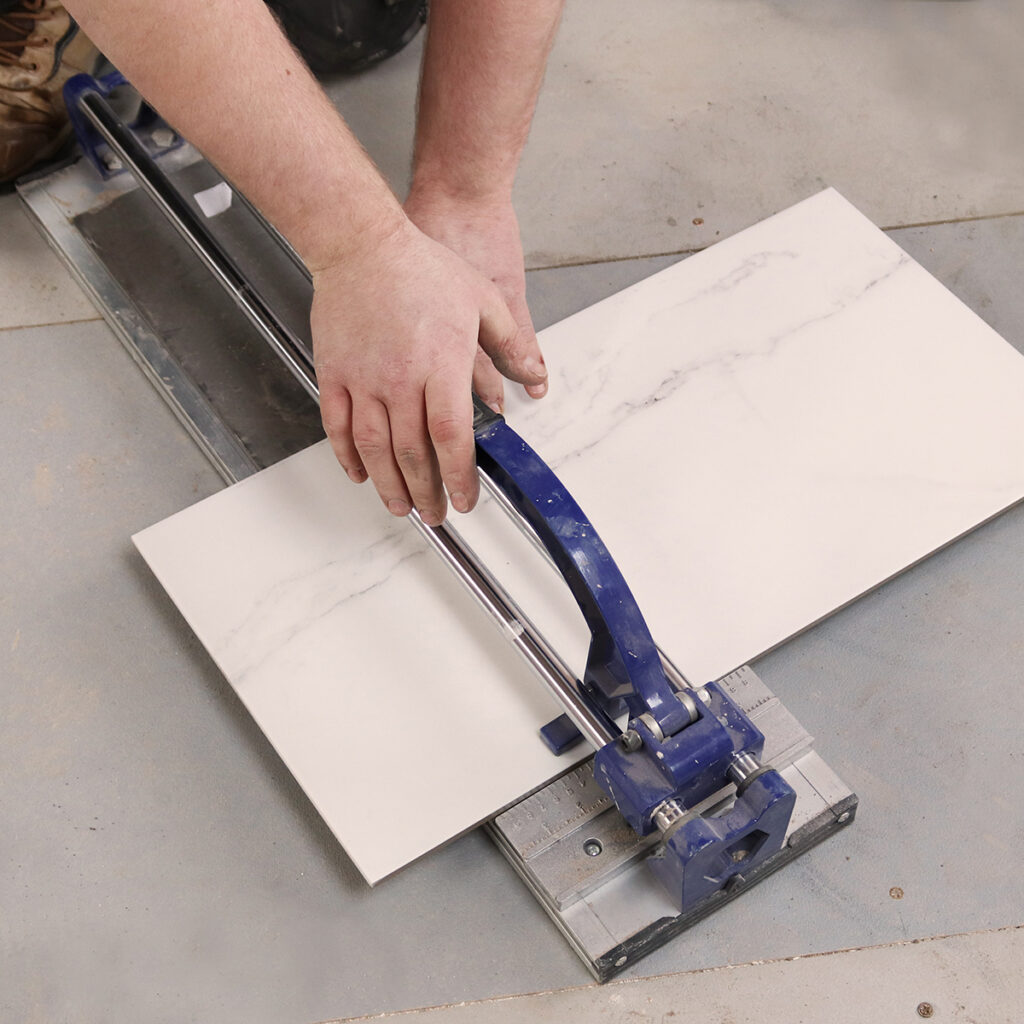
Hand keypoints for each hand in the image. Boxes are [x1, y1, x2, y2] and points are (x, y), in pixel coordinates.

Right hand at [311, 216, 547, 524]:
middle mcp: (402, 381)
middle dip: (427, 493)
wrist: (361, 243)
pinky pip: (339, 427)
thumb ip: (510, 345)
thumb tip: (534, 376)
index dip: (459, 478)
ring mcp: (364, 381)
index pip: (453, 439)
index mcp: (442, 367)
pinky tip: (360, 474)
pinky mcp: (336, 375)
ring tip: (401, 507)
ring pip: (375, 450)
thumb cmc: (421, 267)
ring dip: (389, 486)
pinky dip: (349, 457)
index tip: (465, 498)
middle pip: (414, 455)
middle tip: (436, 512)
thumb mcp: (483, 300)